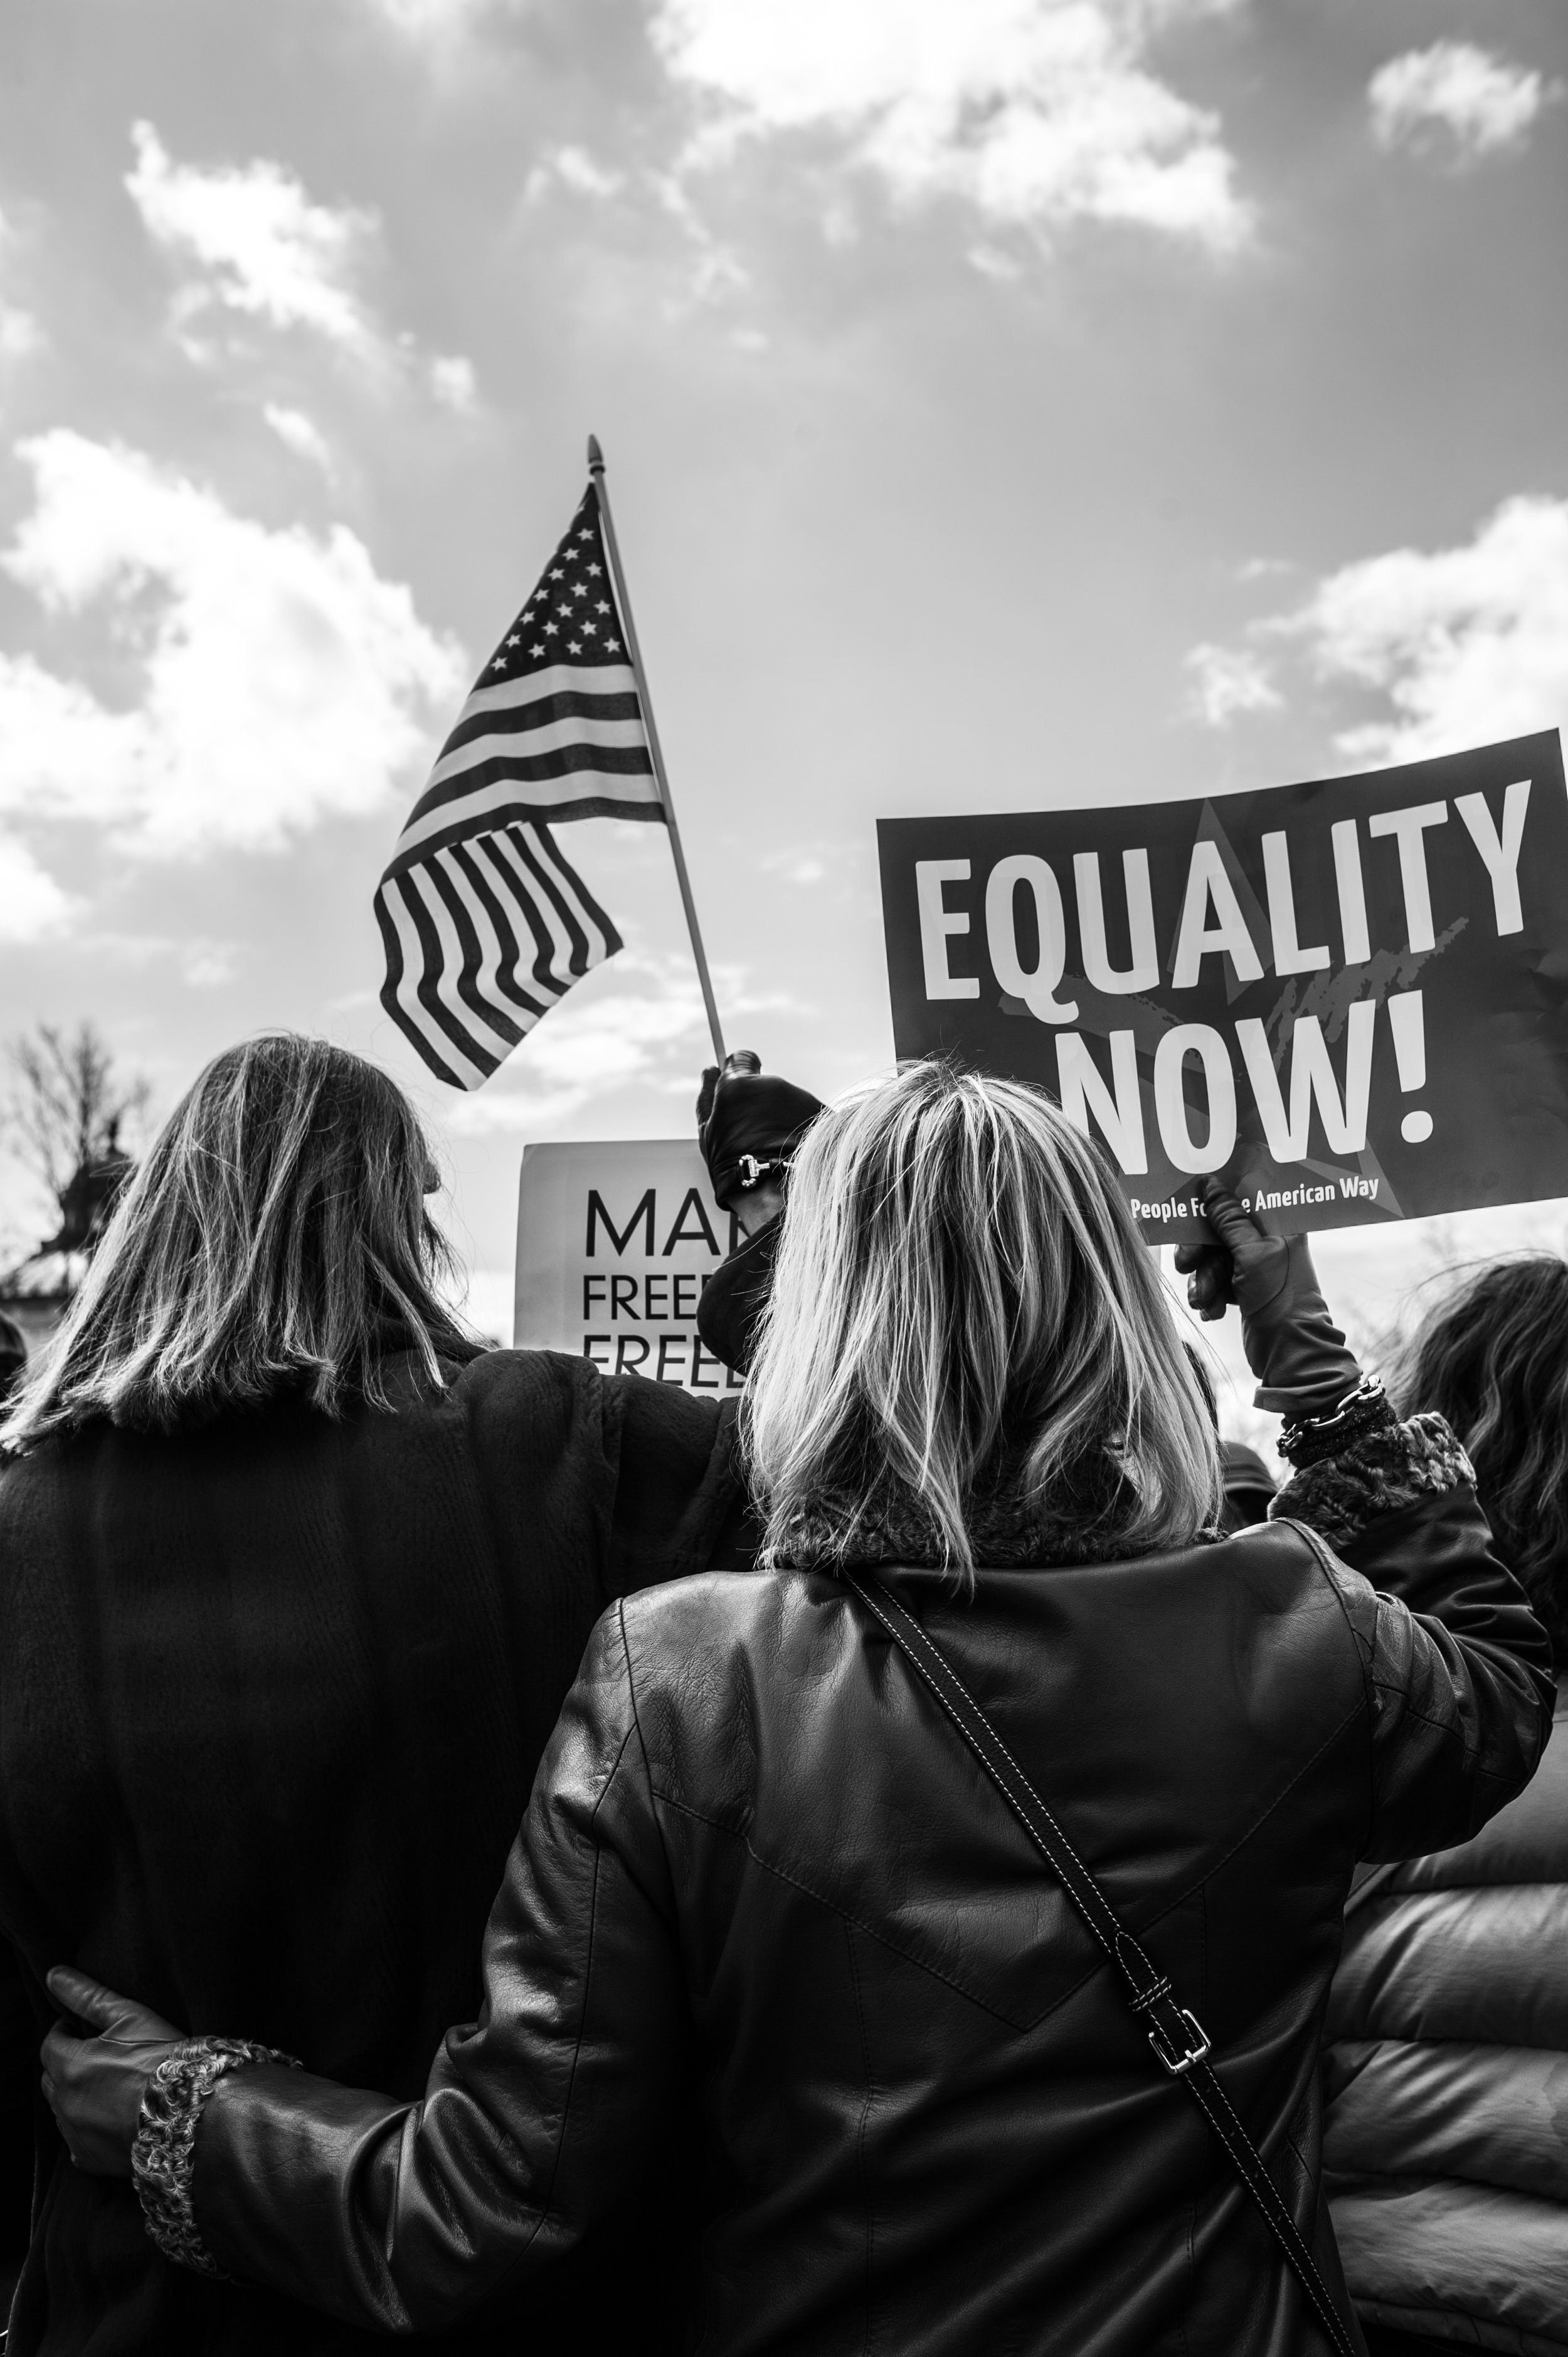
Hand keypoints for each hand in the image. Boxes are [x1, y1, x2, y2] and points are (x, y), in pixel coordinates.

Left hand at [41, 1966, 183, 2177]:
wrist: (193, 2114)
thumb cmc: (165, 2058)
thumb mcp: (131, 2016)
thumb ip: (88, 1995)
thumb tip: (54, 1974)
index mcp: (70, 2065)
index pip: (51, 2043)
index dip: (66, 2030)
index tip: (84, 2027)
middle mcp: (64, 2103)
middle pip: (51, 2077)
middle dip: (66, 2062)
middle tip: (98, 2054)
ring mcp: (75, 2135)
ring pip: (61, 2108)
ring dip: (75, 2094)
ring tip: (109, 2083)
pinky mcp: (89, 2160)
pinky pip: (75, 2139)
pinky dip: (85, 2126)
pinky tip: (111, 2116)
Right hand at [696, 1053, 822, 1214]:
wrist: (775, 1190)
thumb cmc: (734, 1165)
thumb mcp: (708, 1132)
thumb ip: (707, 1096)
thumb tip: (710, 1069)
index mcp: (737, 1085)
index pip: (741, 1059)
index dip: (741, 1073)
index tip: (741, 1091)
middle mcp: (771, 1085)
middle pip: (766, 1086)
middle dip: (761, 1103)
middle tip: (754, 1135)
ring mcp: (799, 1097)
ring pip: (788, 1102)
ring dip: (782, 1119)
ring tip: (774, 1149)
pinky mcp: (821, 1112)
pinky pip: (808, 1116)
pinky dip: (801, 1130)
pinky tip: (794, 1152)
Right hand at [1174, 1182, 1362, 1415]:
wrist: (1288, 1353)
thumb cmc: (1281, 1299)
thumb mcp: (1252, 1253)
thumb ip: (1229, 1219)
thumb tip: (1210, 1185)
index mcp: (1280, 1224)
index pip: (1242, 1197)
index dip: (1215, 1200)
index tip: (1192, 1206)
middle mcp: (1269, 1240)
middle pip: (1220, 1229)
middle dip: (1200, 1250)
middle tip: (1185, 1263)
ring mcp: (1256, 1266)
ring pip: (1213, 1257)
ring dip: (1203, 1279)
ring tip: (1204, 1298)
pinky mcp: (1245, 1288)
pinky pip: (1216, 1280)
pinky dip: (1210, 1294)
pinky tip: (1214, 1309)